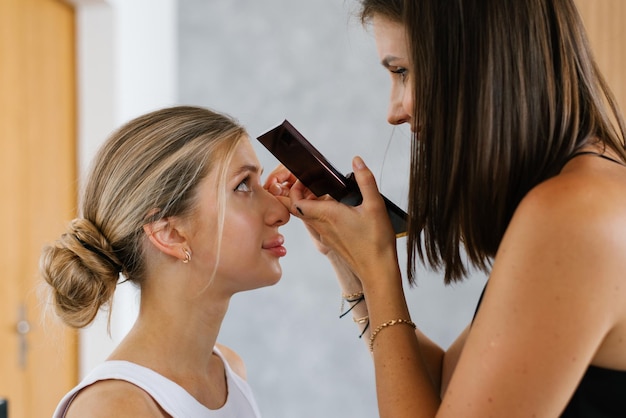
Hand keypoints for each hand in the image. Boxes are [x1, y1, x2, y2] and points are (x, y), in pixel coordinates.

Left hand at [289, 156, 397, 281]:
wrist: (378, 270)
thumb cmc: (376, 241)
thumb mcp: (375, 205)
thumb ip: (366, 180)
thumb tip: (357, 161)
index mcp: (327, 215)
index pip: (295, 202)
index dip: (294, 188)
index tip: (306, 178)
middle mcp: (321, 226)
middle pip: (297, 208)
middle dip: (300, 192)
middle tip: (313, 182)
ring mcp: (325, 235)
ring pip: (307, 216)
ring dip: (310, 202)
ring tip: (326, 192)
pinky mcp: (332, 241)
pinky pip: (317, 224)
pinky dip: (319, 213)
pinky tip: (337, 208)